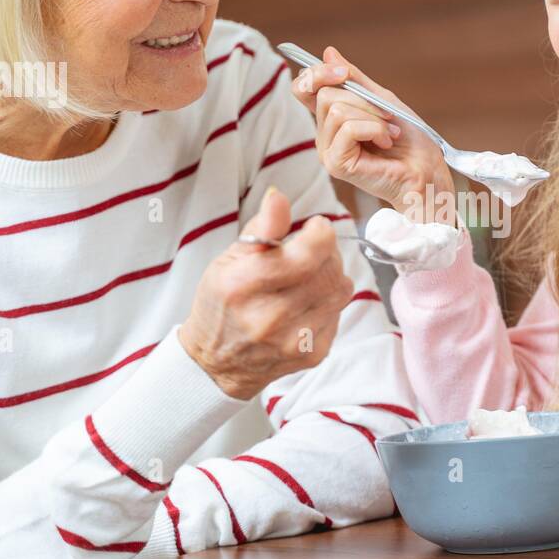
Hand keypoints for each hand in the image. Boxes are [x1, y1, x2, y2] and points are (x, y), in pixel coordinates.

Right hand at [178, 186, 354, 399]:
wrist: (217, 362)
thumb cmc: (222, 303)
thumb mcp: (229, 259)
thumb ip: (261, 227)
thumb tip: (279, 196)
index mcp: (243, 286)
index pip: (308, 253)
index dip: (321, 233)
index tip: (315, 228)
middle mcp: (269, 317)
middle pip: (329, 269)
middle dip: (326, 252)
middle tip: (311, 250)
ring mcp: (293, 341)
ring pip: (341, 290)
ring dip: (332, 275)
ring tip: (310, 274)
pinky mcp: (312, 355)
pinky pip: (339, 314)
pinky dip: (329, 302)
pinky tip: (308, 302)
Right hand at [290, 46, 454, 219]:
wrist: (426, 171)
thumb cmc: (409, 141)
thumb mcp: (382, 99)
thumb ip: (355, 80)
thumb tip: (329, 53)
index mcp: (331, 118)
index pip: (304, 88)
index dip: (316, 73)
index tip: (343, 72)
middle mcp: (324, 134)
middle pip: (325, 94)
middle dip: (363, 99)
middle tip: (387, 116)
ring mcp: (327, 151)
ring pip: (336, 110)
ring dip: (373, 116)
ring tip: (389, 132)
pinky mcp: (336, 164)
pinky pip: (347, 128)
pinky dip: (373, 128)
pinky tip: (385, 141)